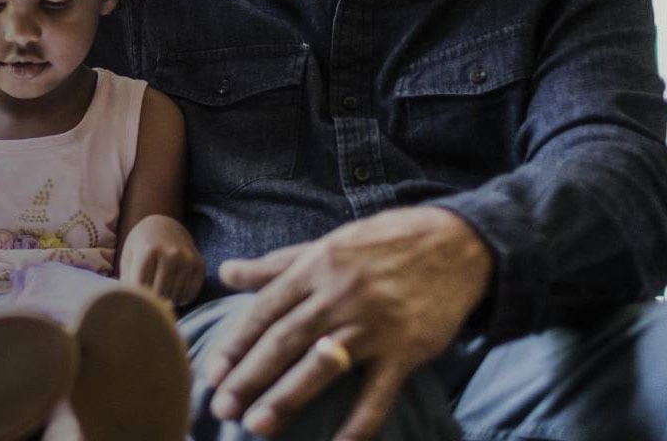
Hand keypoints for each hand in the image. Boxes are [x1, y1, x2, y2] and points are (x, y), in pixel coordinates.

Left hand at [119, 215, 204, 305]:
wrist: (165, 225)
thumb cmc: (142, 244)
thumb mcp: (129, 256)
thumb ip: (127, 280)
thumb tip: (130, 305)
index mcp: (149, 251)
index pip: (142, 287)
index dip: (136, 297)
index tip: (134, 297)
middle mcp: (171, 254)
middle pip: (160, 294)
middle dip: (152, 301)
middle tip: (147, 298)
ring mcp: (187, 260)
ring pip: (175, 297)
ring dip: (166, 301)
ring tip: (159, 292)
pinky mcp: (199, 265)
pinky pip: (190, 294)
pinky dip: (180, 299)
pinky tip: (173, 291)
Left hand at [205, 206, 492, 439]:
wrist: (454, 243)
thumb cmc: (382, 244)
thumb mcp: (327, 244)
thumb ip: (276, 264)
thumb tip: (227, 271)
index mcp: (317, 266)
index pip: (266, 309)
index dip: (236, 343)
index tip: (212, 373)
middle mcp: (340, 293)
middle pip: (285, 340)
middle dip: (249, 376)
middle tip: (221, 408)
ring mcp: (374, 323)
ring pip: (321, 366)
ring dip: (286, 398)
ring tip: (256, 426)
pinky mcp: (407, 349)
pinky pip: (377, 393)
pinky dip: (358, 423)